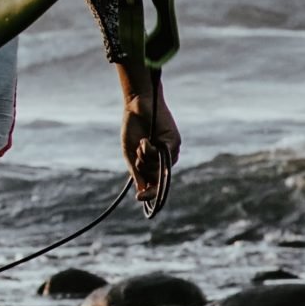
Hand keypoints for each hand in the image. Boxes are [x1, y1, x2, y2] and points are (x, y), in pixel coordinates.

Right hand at [118, 63, 178, 210]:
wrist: (137, 106)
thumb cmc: (133, 129)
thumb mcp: (129, 153)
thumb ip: (136, 170)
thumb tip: (141, 189)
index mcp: (153, 164)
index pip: (155, 184)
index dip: (150, 193)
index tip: (139, 198)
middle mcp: (164, 160)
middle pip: (156, 178)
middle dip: (144, 170)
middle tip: (138, 155)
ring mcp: (171, 152)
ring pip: (159, 168)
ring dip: (145, 158)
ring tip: (142, 142)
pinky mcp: (175, 143)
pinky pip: (163, 156)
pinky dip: (151, 151)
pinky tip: (145, 141)